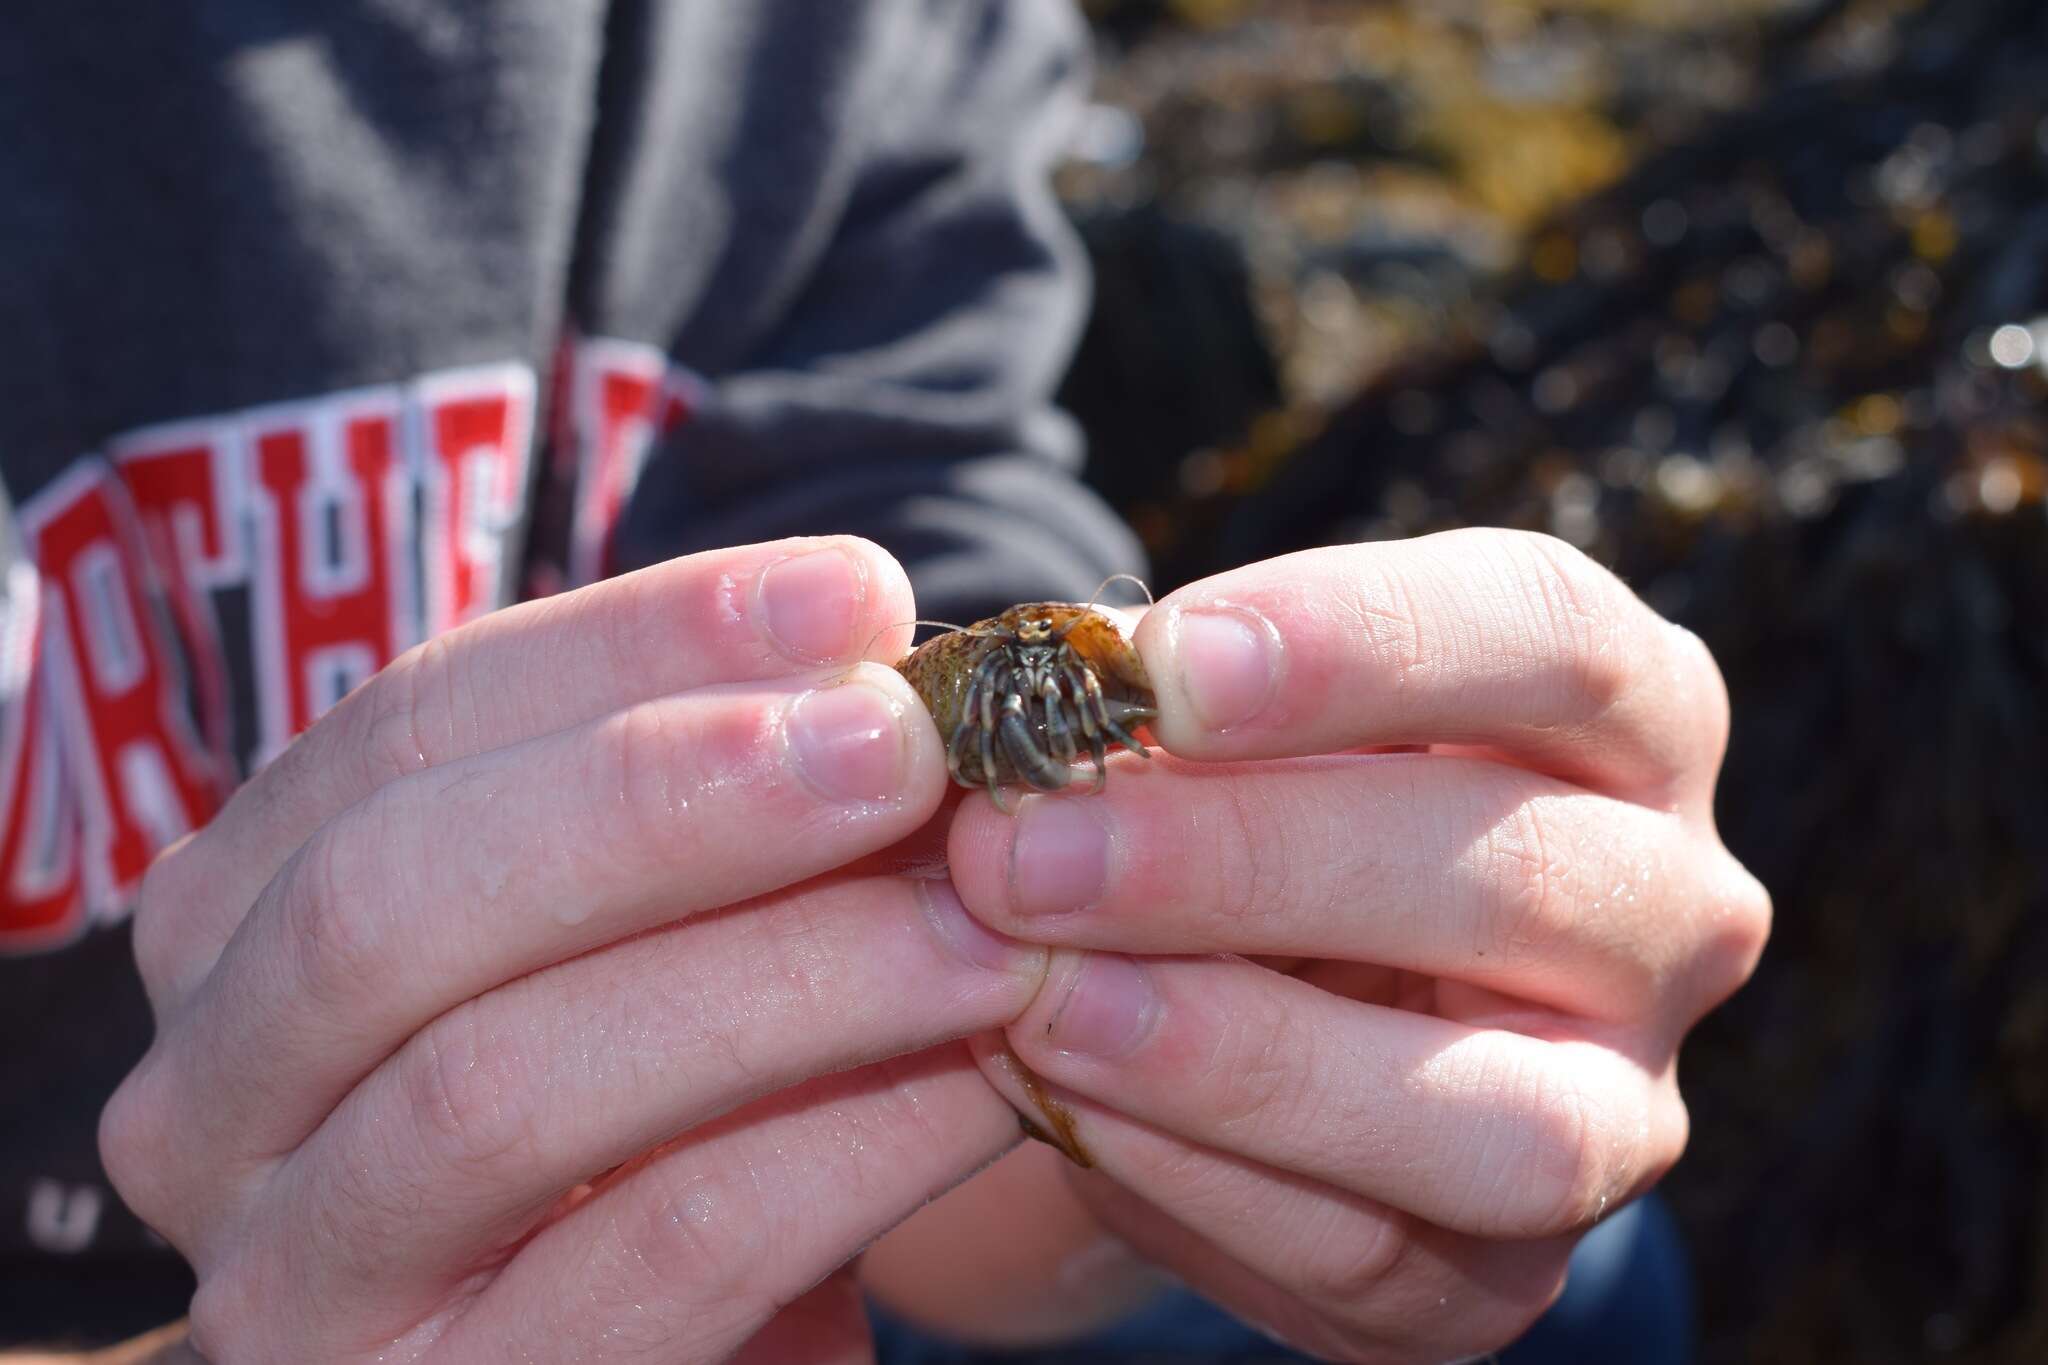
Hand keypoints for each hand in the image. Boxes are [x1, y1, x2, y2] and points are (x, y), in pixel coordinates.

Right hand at [99, 537, 1048, 1363]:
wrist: (689, 1349)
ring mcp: (295, 1285)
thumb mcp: (664, 933)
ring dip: (784, 974)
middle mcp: (206, 1103)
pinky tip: (990, 1075)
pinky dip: (843, 1146)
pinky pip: (653, 1257)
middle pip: (392, 898)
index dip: (642, 643)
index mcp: (243, 924)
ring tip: (987, 918)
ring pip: (501, 1089)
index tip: (857, 596)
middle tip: (905, 744)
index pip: (409, 729)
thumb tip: (874, 646)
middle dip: (667, 796)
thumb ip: (717, 808)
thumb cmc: (677, 1114)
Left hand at [948, 529, 1770, 1362]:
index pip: (1554, 637)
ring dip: (1240, 1056)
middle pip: (1514, 873)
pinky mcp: (1511, 1274)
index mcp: (1624, 712)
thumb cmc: (1234, 803)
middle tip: (1027, 850)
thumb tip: (1033, 703)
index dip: (1356, 643)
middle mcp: (1668, 906)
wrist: (1226, 1004)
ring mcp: (1617, 1105)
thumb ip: (1151, 706)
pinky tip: (1067, 1102)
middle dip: (1246, 860)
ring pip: (1501, 1119)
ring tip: (1040, 1001)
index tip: (1158, 668)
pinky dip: (1202, 1177)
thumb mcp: (1210, 725)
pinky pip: (1377, 1253)